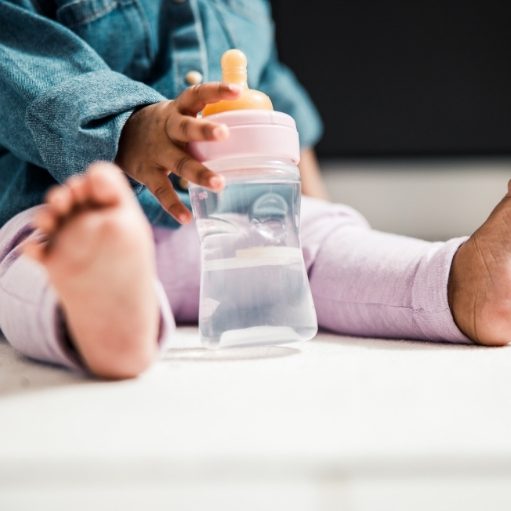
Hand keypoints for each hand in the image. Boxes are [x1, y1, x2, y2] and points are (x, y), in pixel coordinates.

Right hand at [116, 82, 240, 222]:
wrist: (119, 134)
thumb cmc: (163, 126)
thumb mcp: (178, 113)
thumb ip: (205, 117)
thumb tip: (250, 115)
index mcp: (177, 110)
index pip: (197, 94)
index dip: (217, 90)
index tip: (238, 90)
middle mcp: (167, 129)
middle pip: (186, 128)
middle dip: (204, 130)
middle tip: (225, 134)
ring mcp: (156, 152)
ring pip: (178, 162)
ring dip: (199, 173)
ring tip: (219, 184)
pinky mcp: (146, 173)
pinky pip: (161, 191)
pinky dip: (173, 205)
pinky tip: (187, 218)